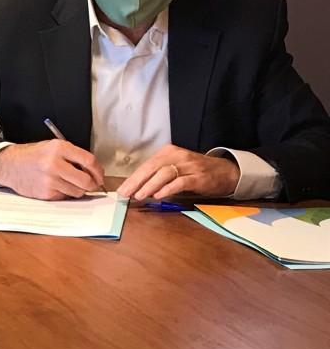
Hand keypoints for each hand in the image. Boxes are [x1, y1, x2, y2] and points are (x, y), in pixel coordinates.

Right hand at [0, 140, 104, 199]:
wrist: (10, 165)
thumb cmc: (32, 155)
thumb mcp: (52, 147)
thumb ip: (72, 156)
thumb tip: (93, 171)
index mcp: (58, 148)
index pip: (89, 161)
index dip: (98, 170)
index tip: (100, 175)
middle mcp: (54, 163)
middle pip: (86, 180)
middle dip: (92, 184)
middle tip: (92, 184)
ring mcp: (50, 180)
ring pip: (78, 191)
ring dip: (79, 190)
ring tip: (70, 183)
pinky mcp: (46, 193)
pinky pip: (65, 196)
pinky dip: (65, 193)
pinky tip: (56, 186)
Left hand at [117, 144, 238, 200]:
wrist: (226, 171)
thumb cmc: (196, 171)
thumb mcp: (176, 168)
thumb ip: (159, 175)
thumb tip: (137, 188)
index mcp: (168, 152)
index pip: (146, 165)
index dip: (133, 178)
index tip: (122, 190)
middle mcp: (177, 156)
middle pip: (152, 167)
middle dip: (136, 182)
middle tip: (126, 194)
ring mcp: (188, 166)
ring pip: (164, 173)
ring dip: (150, 185)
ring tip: (140, 196)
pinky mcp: (198, 177)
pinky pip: (181, 182)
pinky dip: (168, 188)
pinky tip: (159, 195)